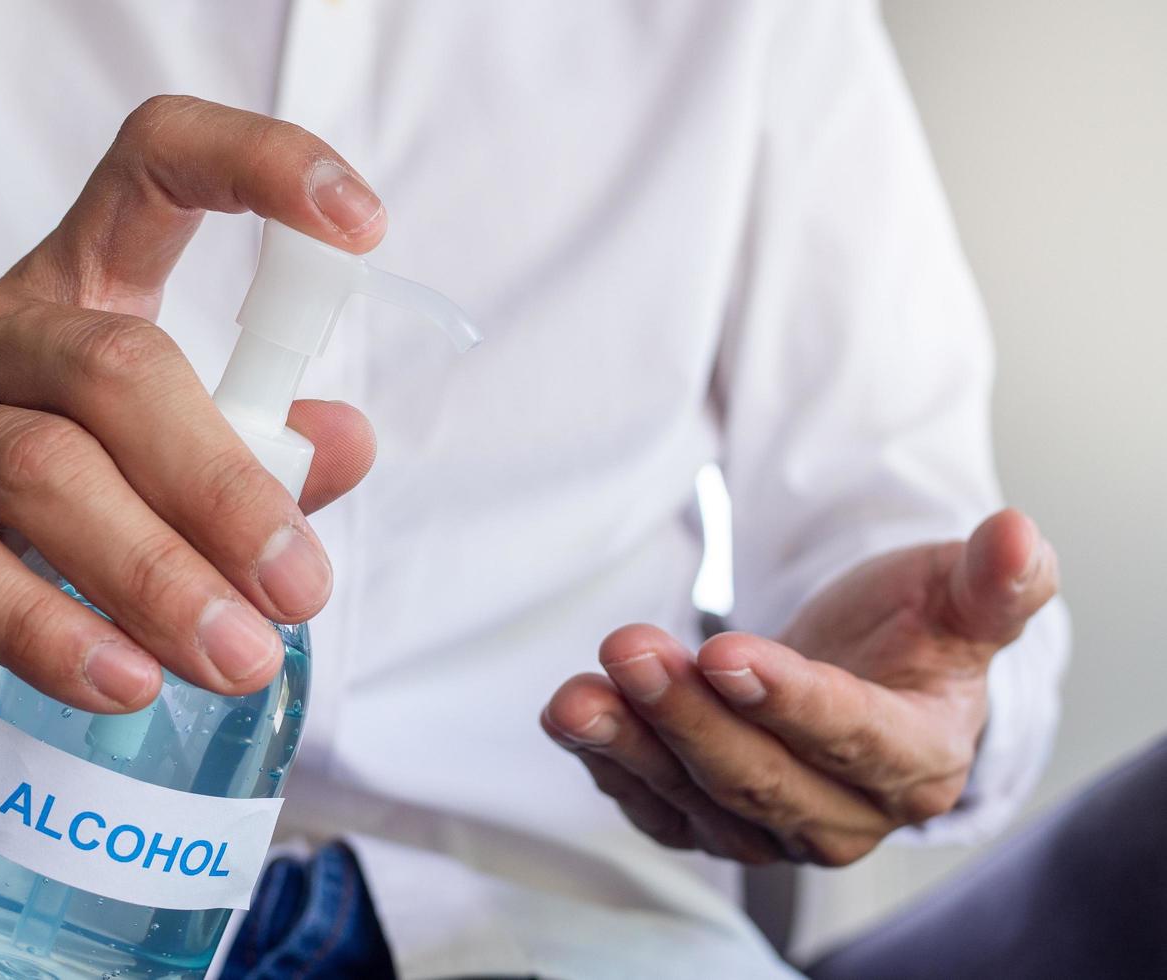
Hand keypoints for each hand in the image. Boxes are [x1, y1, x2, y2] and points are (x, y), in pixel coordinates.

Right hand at [0, 96, 386, 723]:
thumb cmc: (11, 507)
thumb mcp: (137, 462)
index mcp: (66, 287)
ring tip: (236, 657)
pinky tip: (125, 682)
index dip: (260, 165)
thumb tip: (348, 440)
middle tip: (299, 589)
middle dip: (224, 485)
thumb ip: (245, 450)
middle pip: (116, 367)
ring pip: (44, 472)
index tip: (362, 223)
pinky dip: (57, 633)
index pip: (154, 167)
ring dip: (158, 574)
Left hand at [541, 509, 1058, 864]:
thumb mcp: (955, 595)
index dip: (789, 699)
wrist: (863, 676)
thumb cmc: (910, 634)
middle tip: (630, 651)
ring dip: (632, 746)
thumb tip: (1018, 535)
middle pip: (760, 777)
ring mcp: (775, 830)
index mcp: (919, 759)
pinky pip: (658, 810)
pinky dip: (611, 768)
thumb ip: (992, 580)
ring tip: (576, 696)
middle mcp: (847, 815)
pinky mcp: (714, 825)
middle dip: (689, 716)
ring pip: (698, 801)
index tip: (723, 653)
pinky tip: (573, 722)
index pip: (852, 735)